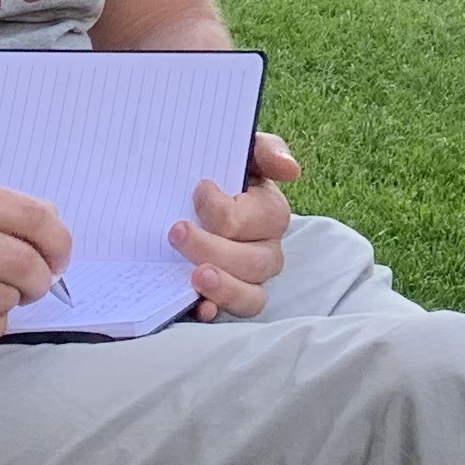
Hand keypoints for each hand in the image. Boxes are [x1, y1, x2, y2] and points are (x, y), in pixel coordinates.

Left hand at [172, 130, 300, 321]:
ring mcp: (245, 280)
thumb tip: (290, 169)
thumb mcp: (238, 150)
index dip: (228, 208)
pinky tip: (199, 307)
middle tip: (177, 232)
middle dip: (215, 247)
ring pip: (252, 295)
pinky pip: (230, 315)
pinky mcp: (221, 299)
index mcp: (270, 212)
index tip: (199, 189)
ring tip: (197, 276)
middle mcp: (265, 251)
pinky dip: (214, 310)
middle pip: (256, 261)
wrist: (174, 196)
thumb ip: (265, 149)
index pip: (264, 218)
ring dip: (224, 286)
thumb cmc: (212, 171)